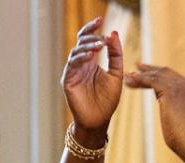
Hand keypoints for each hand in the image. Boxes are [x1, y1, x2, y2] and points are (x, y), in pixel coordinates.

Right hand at [62, 17, 123, 137]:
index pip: (89, 40)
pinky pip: (72, 66)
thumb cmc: (107, 100)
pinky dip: (81, 59)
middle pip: (80, 42)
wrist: (100, 120)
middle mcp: (80, 64)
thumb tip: (114, 33)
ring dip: (88, 46)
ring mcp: (72, 72)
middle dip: (90, 35)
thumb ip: (116, 55)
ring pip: (76, 52)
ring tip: (99, 45)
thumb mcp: (116, 74)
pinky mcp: (67, 81)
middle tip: (102, 34)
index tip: (101, 19)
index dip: (92, 28)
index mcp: (91, 61)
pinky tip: (91, 56)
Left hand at [124, 63, 184, 159]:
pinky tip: (130, 82)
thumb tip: (161, 98)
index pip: (169, 74)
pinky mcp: (170, 92)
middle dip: (147, 69)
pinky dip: (139, 80)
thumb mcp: (177, 111)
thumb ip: (171, 101)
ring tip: (126, 77)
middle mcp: (184, 83)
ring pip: (155, 76)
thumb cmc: (182, 133)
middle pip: (162, 71)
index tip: (143, 70)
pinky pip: (151, 81)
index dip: (155, 71)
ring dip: (139, 76)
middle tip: (133, 68)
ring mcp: (178, 86)